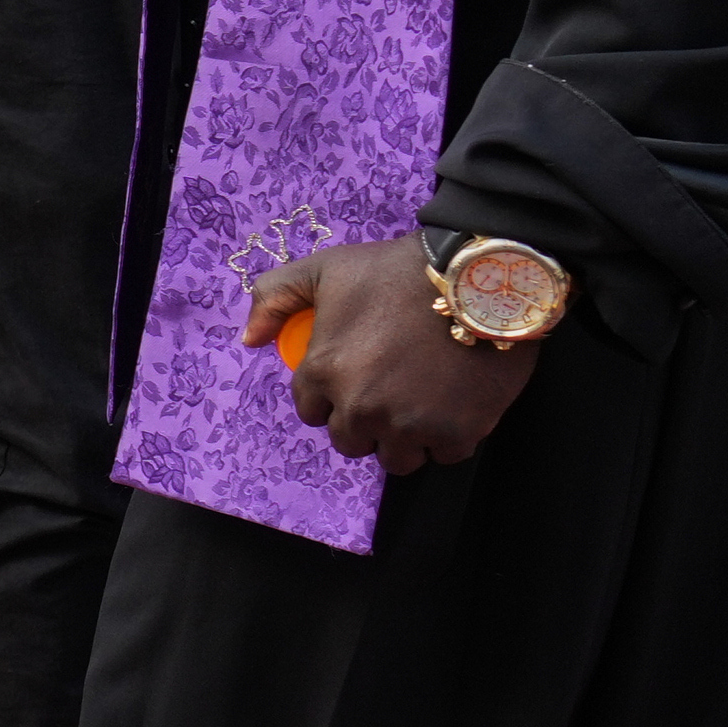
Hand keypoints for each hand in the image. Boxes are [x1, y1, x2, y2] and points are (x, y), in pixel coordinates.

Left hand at [243, 232, 533, 475]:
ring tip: (422, 405)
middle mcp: (360, 407)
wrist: (479, 275)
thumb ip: (275, 297)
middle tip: (391, 393)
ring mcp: (408, 425)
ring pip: (397, 458)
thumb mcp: (325, 268)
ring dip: (406, 439)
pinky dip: (450, 437)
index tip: (357, 378)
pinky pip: (445, 455)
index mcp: (323, 373)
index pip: (312, 412)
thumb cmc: (397, 269)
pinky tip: (456, 405)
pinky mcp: (456, 433)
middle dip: (366, 423)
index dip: (333, 396)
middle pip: (352, 442)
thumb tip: (249, 340)